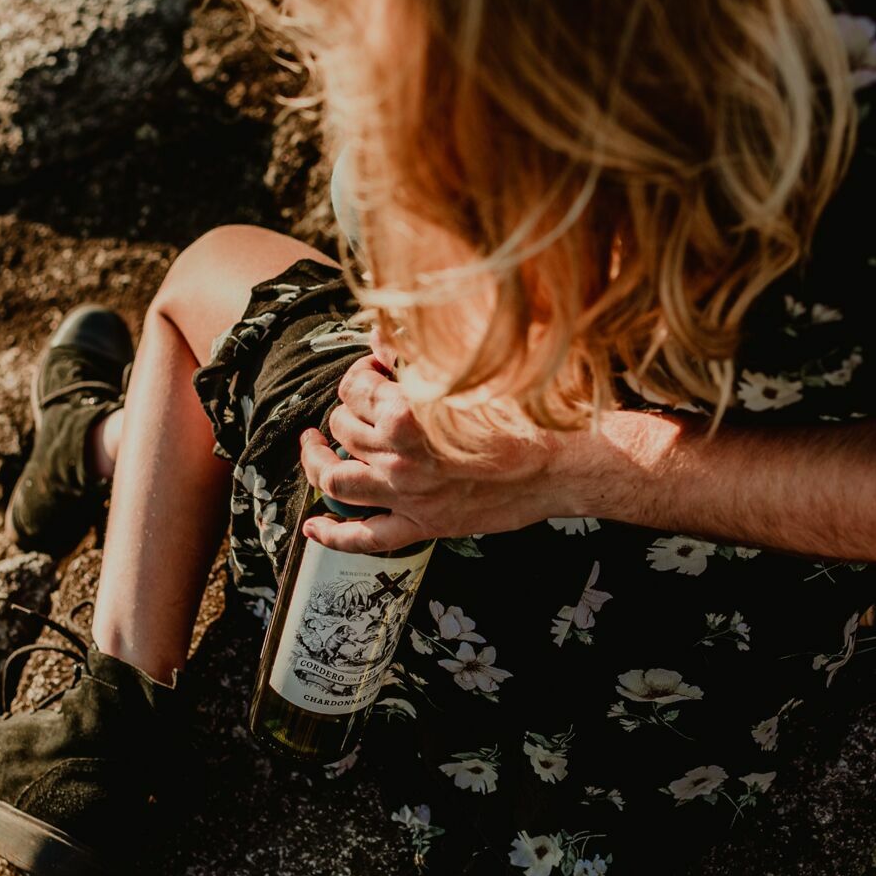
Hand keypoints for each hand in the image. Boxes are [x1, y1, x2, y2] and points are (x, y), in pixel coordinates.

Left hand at [296, 351, 579, 552]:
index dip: (361, 374)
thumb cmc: (524, 413)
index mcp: (406, 415)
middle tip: (362, 402)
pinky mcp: (423, 524)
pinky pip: (365, 538)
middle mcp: (398, 458)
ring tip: (315, 447)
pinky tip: (313, 526)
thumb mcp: (471, 369)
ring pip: (336, 480)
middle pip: (343, 427)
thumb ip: (419, 352)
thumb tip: (381, 337)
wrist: (562, 465)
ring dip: (317, 462)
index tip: (375, 371)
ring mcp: (406, 495)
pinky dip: (333, 535)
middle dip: (347, 408)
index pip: (355, 388)